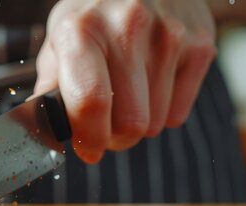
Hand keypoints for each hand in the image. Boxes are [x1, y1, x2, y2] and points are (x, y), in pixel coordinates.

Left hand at [34, 0, 215, 162]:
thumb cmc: (92, 17)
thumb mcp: (58, 42)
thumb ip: (49, 88)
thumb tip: (45, 131)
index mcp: (82, 30)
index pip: (91, 101)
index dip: (89, 138)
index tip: (88, 149)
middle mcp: (128, 28)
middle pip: (129, 124)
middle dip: (113, 137)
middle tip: (105, 125)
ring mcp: (170, 35)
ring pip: (155, 124)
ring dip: (137, 123)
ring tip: (126, 98)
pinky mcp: (200, 44)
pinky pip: (178, 114)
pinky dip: (162, 112)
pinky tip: (150, 86)